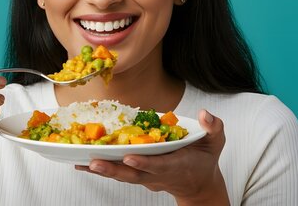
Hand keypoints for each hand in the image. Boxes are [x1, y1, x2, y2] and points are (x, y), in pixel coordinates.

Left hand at [76, 110, 228, 204]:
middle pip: (133, 174)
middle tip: (94, 163)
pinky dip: (100, 169)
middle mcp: (157, 174)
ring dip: (102, 170)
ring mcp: (146, 177)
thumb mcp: (215, 141)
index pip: (158, 165)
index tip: (130, 157)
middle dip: (113, 169)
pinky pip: (117, 173)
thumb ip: (213, 127)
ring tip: (82, 163)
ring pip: (122, 175)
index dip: (144, 163)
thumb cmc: (205, 158)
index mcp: (175, 165)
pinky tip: (82, 164)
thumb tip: (205, 115)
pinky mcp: (137, 175)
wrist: (198, 184)